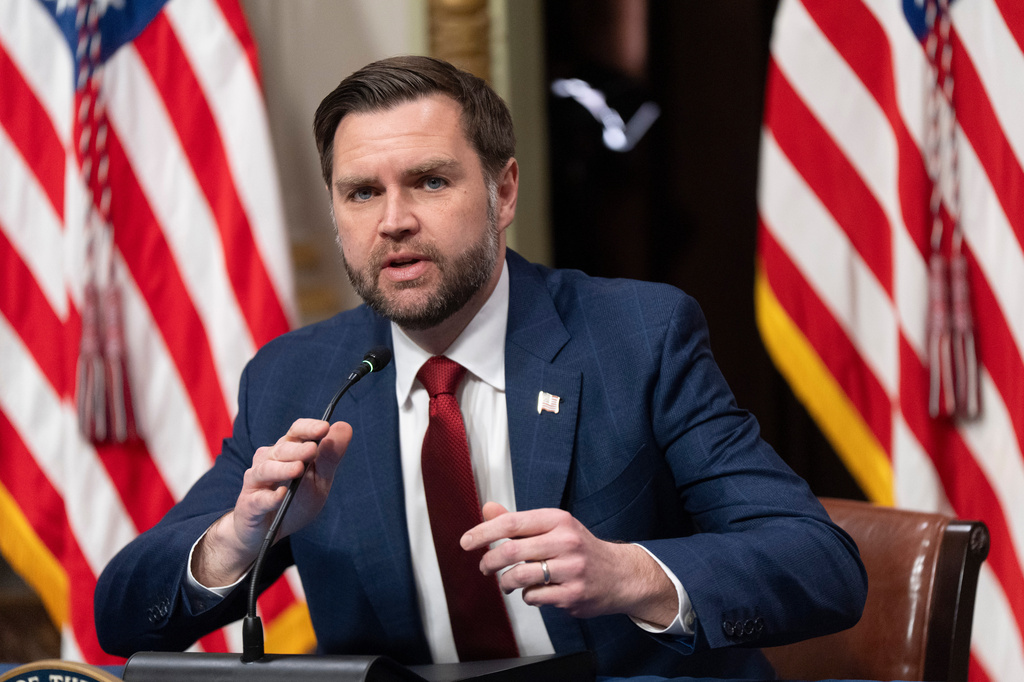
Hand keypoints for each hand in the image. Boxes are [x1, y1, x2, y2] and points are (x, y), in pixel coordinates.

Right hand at [192, 418, 351, 585]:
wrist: (268, 532)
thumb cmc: (295, 501)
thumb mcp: (319, 481)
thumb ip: (330, 457)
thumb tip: (344, 426)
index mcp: (288, 451)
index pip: (296, 431)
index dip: (309, 428)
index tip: (325, 427)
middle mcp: (268, 459)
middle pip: (282, 448)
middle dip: (298, 449)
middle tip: (313, 449)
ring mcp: (256, 481)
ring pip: (266, 469)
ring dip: (283, 469)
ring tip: (298, 469)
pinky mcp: (249, 504)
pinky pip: (259, 499)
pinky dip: (270, 497)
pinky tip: (282, 495)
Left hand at [461, 502, 677, 625]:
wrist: (620, 575)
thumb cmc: (580, 549)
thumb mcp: (554, 527)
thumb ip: (518, 521)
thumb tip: (487, 508)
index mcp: (558, 520)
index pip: (512, 522)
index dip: (484, 532)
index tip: (467, 541)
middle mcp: (566, 541)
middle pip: (511, 550)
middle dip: (489, 561)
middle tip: (484, 567)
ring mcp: (571, 569)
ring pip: (519, 576)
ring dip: (505, 582)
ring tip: (506, 582)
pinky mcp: (573, 594)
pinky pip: (534, 597)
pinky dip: (527, 596)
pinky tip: (536, 591)